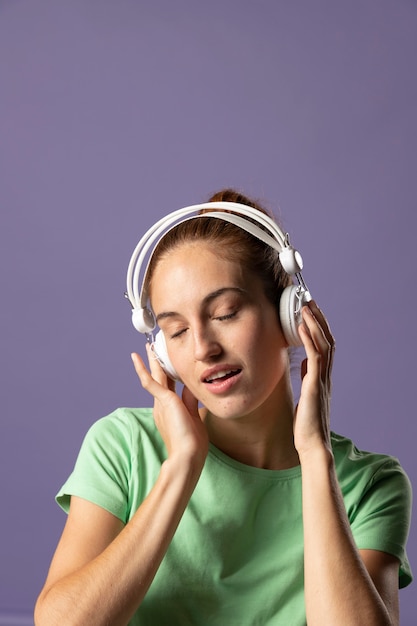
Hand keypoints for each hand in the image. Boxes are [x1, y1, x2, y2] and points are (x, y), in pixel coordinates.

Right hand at [131, 345, 208, 467]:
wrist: (187, 456)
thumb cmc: (192, 443)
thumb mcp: (194, 416)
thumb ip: (190, 400)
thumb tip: (192, 386)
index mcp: (169, 408)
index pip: (169, 385)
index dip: (169, 372)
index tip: (169, 361)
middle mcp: (162, 404)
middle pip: (160, 378)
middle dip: (156, 362)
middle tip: (152, 347)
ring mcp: (161, 403)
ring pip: (155, 375)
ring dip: (151, 360)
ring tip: (147, 345)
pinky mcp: (163, 401)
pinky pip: (149, 381)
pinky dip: (142, 368)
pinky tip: (136, 356)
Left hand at [293, 301, 334, 456]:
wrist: (312, 444)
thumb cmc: (306, 423)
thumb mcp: (306, 393)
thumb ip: (308, 376)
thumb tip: (305, 362)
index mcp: (322, 376)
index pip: (325, 345)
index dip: (319, 327)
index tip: (310, 311)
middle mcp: (325, 375)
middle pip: (327, 340)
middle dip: (319, 319)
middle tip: (310, 301)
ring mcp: (322, 379)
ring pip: (323, 344)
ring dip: (314, 324)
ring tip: (305, 307)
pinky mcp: (315, 385)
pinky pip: (315, 357)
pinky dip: (309, 339)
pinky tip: (301, 326)